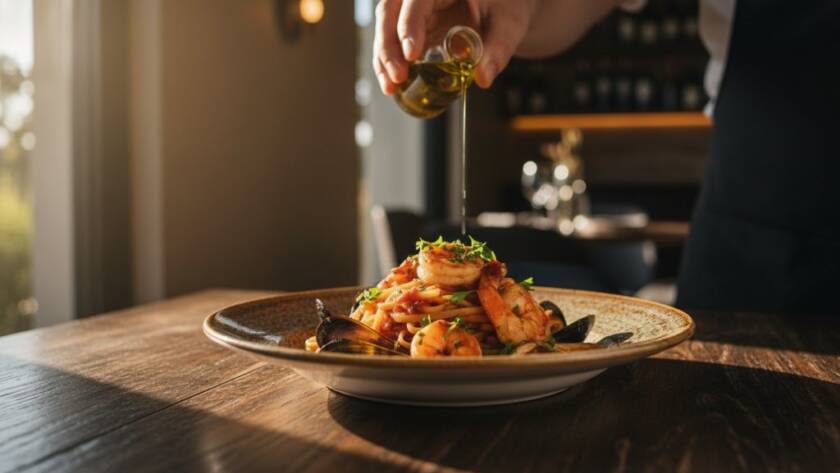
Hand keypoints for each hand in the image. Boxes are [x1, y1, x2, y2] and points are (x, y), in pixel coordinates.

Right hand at [373, 0, 536, 94]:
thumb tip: (483, 77)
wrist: (504, 7)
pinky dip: (388, 62)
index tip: (412, 54)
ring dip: (383, 58)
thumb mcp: (509, 25)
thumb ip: (498, 49)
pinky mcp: (412, 25)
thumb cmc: (507, 8)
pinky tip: (392, 84)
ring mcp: (413, 7)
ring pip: (385, 24)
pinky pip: (392, 39)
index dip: (410, 25)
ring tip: (391, 86)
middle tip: (398, 76)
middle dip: (388, 46)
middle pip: (390, 10)